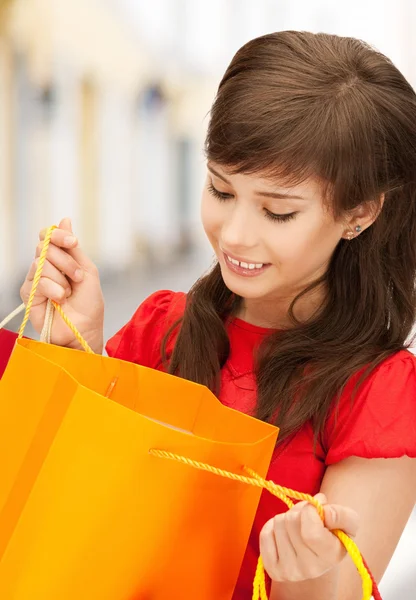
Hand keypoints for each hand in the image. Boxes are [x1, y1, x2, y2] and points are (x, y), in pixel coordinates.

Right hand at [20, 218, 103, 352]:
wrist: (84, 330)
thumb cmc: (89, 305)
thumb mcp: (87, 272)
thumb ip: (73, 248)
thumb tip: (65, 219)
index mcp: (60, 259)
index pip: (49, 236)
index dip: (58, 235)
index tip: (73, 243)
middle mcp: (45, 267)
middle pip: (44, 246)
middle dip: (66, 261)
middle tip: (77, 278)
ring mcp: (35, 280)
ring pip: (41, 263)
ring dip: (62, 279)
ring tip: (69, 294)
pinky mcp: (28, 295)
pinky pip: (37, 281)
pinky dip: (53, 289)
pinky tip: (60, 300)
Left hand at [259, 493, 358, 582]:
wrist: (318, 557)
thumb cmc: (334, 534)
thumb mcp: (348, 522)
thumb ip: (341, 514)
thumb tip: (322, 508)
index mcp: (330, 557)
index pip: (311, 532)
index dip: (311, 511)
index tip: (317, 508)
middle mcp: (308, 569)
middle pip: (291, 521)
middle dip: (299, 510)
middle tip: (307, 516)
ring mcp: (288, 571)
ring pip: (278, 523)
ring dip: (287, 517)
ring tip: (298, 525)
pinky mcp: (272, 568)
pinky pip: (265, 533)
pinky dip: (273, 526)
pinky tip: (285, 533)